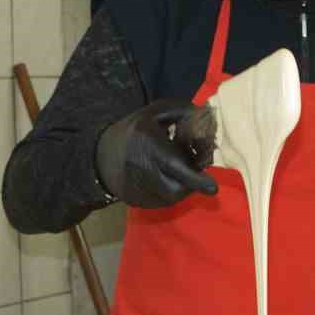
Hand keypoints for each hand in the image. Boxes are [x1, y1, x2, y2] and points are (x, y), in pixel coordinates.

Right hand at [95, 98, 218, 207]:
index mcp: (146, 143)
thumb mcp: (156, 112)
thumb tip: (209, 119)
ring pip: (171, 198)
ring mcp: (136, 188)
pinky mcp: (135, 201)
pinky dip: (170, 192)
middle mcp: (140, 168)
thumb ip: (184, 111)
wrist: (101, 154)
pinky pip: (161, 202)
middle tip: (196, 171)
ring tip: (176, 170)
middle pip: (176, 188)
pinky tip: (165, 178)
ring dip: (183, 187)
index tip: (213, 188)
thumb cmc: (135, 130)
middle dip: (193, 183)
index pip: (173, 165)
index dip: (195, 178)